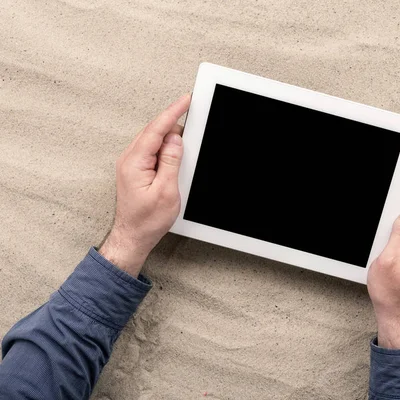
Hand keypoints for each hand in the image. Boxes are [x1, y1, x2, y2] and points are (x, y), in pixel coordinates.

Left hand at [99, 94, 191, 276]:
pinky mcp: (135, 169)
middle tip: (191, 113)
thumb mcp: (166, 191)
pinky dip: (164, 147)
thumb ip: (170, 162)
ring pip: (153, 140)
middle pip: (154, 131)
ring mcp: (131, 164)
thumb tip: (175, 139)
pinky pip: (151, 150)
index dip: (172, 113)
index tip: (185, 100)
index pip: (156, 130)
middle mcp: (129, 160)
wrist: (132, 236)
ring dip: (170, 137)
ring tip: (186, 141)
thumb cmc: (147, 220)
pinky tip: (175, 151)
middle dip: (173, 121)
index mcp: (135, 163)